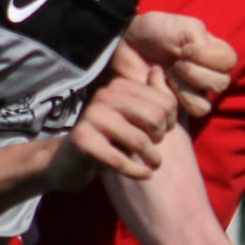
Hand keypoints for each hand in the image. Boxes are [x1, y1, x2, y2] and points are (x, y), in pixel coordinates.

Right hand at [46, 48, 175, 189]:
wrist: (73, 159)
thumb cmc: (112, 137)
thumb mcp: (135, 116)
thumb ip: (153, 96)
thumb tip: (157, 69)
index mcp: (120, 86)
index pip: (166, 102)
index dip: (171, 122)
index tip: (161, 133)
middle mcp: (105, 95)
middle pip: (155, 119)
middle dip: (159, 139)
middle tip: (153, 150)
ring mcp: (92, 116)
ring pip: (140, 140)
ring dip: (152, 159)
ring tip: (152, 165)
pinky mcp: (83, 140)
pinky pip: (120, 160)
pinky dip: (137, 171)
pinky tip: (144, 175)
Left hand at [123, 11, 235, 119]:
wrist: (128, 41)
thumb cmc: (157, 31)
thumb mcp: (185, 25)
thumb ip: (203, 40)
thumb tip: (200, 62)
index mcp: (214, 53)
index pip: (230, 61)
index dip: (209, 57)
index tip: (186, 48)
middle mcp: (209, 75)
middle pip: (221, 84)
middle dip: (194, 71)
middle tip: (176, 62)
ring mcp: (194, 93)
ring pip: (205, 104)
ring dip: (184, 87)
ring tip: (169, 74)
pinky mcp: (177, 107)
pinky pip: (185, 113)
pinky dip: (172, 97)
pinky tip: (161, 83)